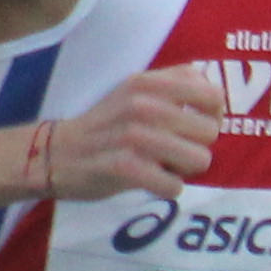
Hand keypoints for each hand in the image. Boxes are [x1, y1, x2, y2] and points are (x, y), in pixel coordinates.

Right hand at [51, 66, 222, 199]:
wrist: (56, 153)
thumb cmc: (107, 124)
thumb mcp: (134, 90)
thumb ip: (173, 85)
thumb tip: (214, 93)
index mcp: (149, 82)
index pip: (212, 95)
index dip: (212, 115)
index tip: (196, 126)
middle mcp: (143, 104)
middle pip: (210, 132)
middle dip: (197, 146)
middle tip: (174, 151)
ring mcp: (133, 135)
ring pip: (199, 159)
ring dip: (184, 169)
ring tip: (163, 166)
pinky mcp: (124, 167)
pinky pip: (174, 185)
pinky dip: (167, 188)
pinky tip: (150, 181)